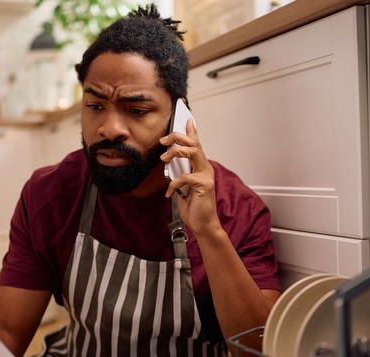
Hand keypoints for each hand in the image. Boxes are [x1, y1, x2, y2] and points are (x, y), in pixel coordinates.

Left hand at [160, 118, 220, 236]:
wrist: (203, 225)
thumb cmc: (193, 206)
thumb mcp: (183, 186)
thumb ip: (180, 172)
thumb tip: (169, 161)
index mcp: (200, 166)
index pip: (196, 143)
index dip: (192, 130)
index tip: (186, 117)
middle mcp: (205, 167)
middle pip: (193, 143)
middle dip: (177, 137)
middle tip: (163, 141)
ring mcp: (206, 175)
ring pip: (192, 152)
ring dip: (176, 151)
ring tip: (164, 158)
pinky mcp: (204, 185)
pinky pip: (184, 177)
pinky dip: (173, 184)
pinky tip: (169, 193)